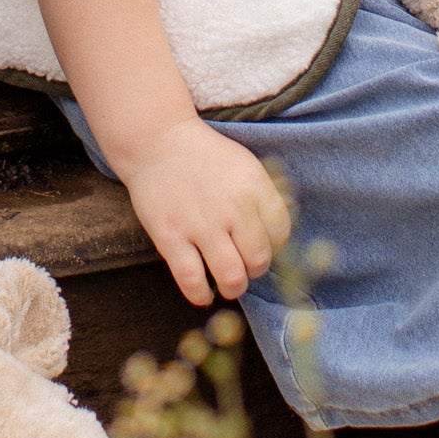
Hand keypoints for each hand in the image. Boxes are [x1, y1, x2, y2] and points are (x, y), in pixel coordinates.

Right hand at [116, 117, 291, 306]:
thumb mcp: (245, 165)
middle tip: (245, 268)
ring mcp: (200, 224)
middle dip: (254, 270)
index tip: (262, 248)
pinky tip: (203, 294)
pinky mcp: (170, 237)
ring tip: (228, 284)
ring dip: (233, 287)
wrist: (157, 142)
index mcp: (254, 187)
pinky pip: (192, 280)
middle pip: (259, 260)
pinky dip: (201, 295)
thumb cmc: (205, 156)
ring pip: (231, 276)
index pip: (281, 233)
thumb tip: (281, 233)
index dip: (275, 248)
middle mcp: (232, 208)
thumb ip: (265, 195)